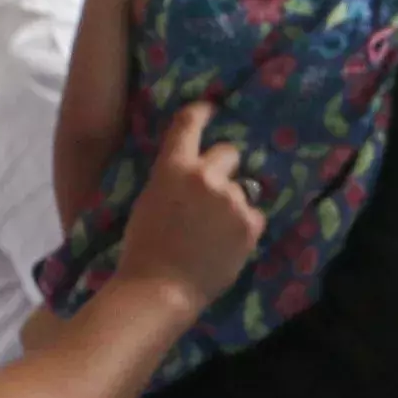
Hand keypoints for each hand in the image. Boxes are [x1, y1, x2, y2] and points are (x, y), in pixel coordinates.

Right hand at [116, 104, 264, 308]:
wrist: (159, 288)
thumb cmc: (143, 247)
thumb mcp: (150, 199)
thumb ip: (173, 179)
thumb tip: (192, 170)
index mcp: (172, 167)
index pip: (189, 123)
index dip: (202, 112)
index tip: (211, 108)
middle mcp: (205, 176)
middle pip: (229, 152)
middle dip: (223, 167)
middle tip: (212, 192)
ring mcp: (231, 199)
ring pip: (243, 188)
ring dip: (233, 202)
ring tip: (214, 230)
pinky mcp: (250, 223)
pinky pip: (254, 215)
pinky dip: (245, 226)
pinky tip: (227, 244)